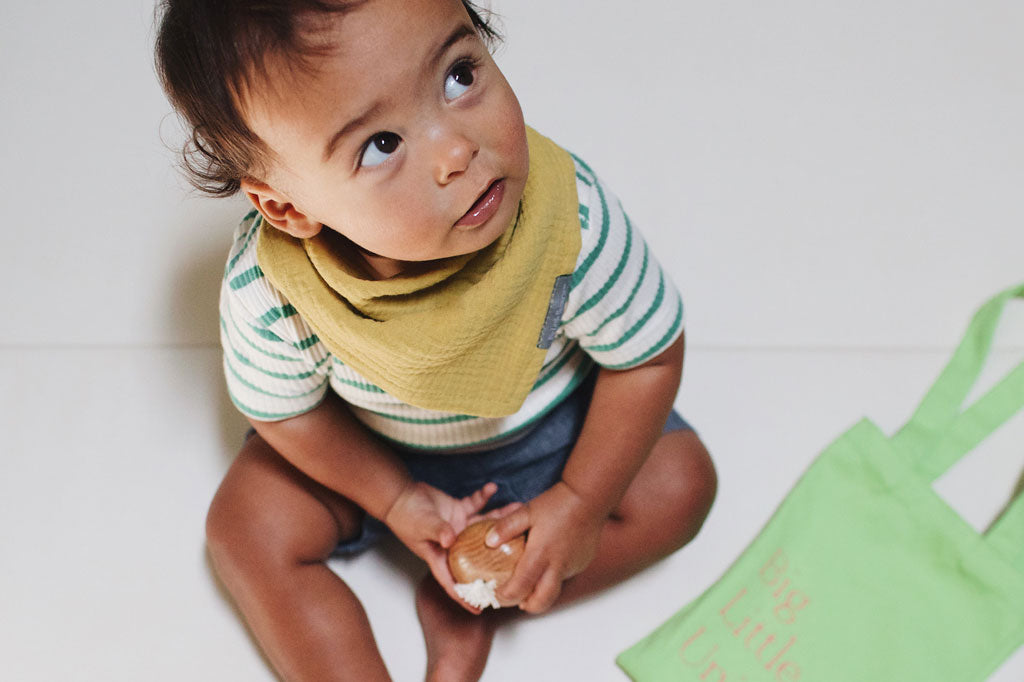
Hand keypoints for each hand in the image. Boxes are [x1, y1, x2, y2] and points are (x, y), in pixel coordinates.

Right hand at [383, 481, 516, 613]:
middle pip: (478, 554)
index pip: (453, 582)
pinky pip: (475, 504)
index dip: (465, 597)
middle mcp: (453, 545)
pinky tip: (493, 488)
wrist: (400, 495)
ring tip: (517, 509)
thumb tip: (450, 540)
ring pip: (484, 526)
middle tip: (521, 555)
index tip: (480, 609)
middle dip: (498, 555)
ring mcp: (458, 527)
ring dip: (500, 518)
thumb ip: (437, 531)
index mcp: (440, 556)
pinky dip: (484, 497)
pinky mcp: (459, 511)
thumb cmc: (405, 516)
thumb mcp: (421, 526)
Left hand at [486, 481, 605, 613]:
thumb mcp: (527, 511)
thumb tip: (488, 541)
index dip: (505, 596)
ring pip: (554, 589)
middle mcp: (557, 566)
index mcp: (540, 555)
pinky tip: (549, 559)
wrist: (589, 497)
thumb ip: (506, 527)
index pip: (520, 588)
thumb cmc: (557, 503)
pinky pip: (565, 575)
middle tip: (516, 600)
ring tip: (530, 580)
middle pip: (541, 602)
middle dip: (526, 606)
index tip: (497, 594)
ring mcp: (572, 566)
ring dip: (541, 590)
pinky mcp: (582, 562)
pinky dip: (554, 574)